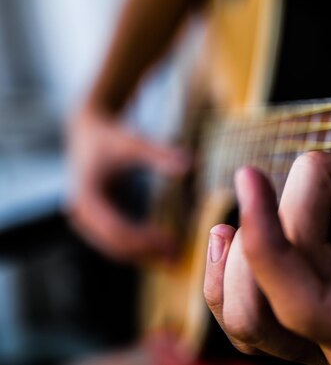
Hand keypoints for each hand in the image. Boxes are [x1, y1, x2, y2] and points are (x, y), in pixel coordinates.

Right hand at [67, 107, 188, 261]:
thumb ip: (159, 153)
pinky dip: (138, 248)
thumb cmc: (112, 137)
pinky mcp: (93, 223)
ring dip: (144, 256)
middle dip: (146, 252)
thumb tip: (188, 163)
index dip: (144, 239)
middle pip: (114, 244)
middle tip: (179, 256)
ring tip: (175, 258)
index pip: (116, 228)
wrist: (87, 133)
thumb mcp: (134, 142)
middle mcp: (80, 213)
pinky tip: (163, 250)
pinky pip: (115, 242)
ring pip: (114, 249)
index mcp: (86, 196)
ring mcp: (85, 221)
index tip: (172, 241)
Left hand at [202, 50, 330, 363]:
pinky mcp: (319, 322)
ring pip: (247, 312)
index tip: (252, 178)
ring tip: (255, 189)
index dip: (270, 239)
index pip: (301, 302)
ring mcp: (326, 341)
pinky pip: (254, 313)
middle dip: (281, 214)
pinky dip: (232, 273)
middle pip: (269, 290)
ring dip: (242, 248)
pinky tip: (229, 234)